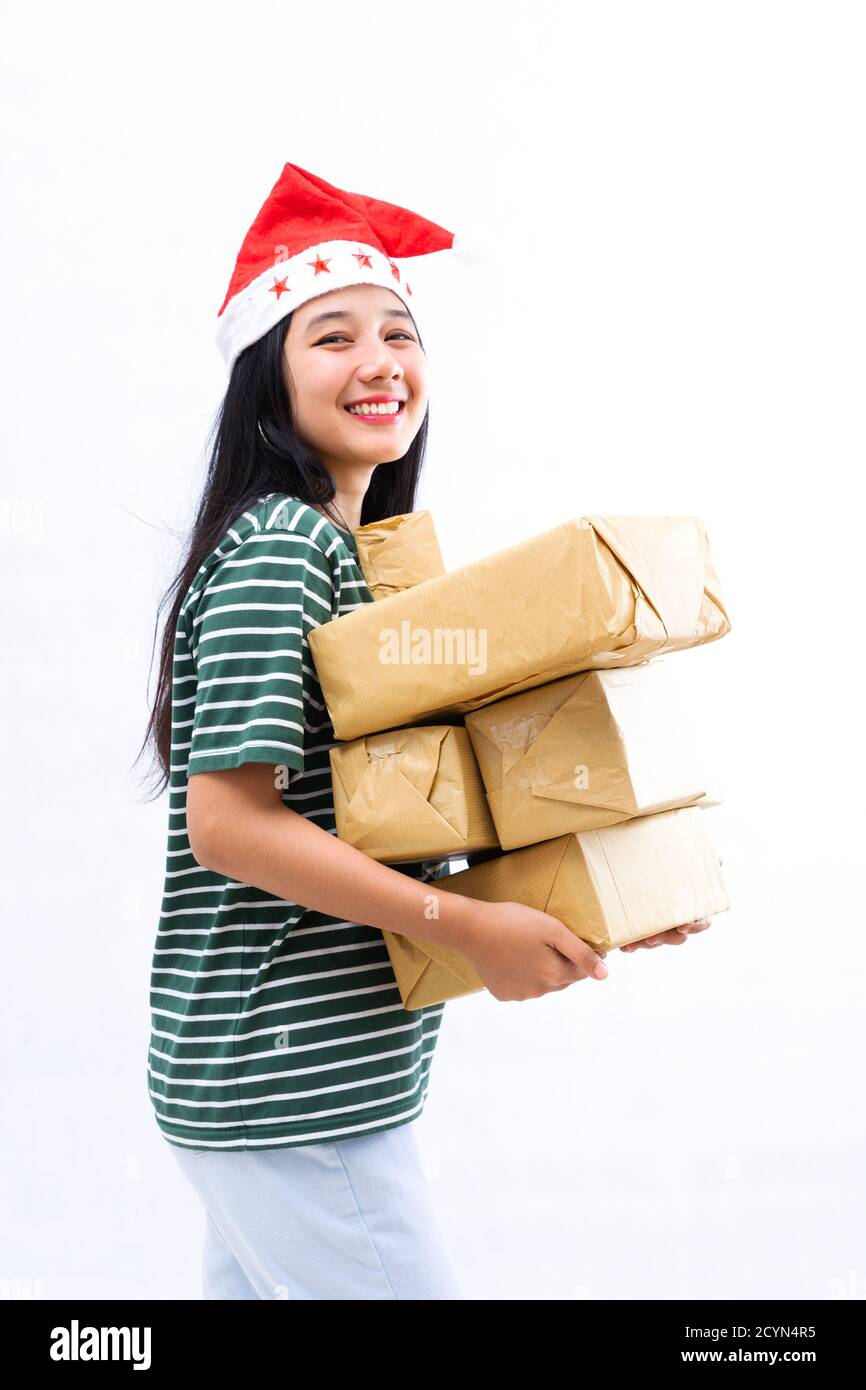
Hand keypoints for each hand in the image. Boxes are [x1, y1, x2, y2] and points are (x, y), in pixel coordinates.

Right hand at [457, 897, 608, 1000]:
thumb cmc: (513, 922)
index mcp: (555, 975)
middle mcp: (539, 991)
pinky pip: (521, 986)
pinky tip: (511, 957)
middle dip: (559, 962)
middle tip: (544, 939)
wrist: (471, 929)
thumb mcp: (552, 930)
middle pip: (562, 978)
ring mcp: (519, 995)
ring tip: (525, 946)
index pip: (581, 970)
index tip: (569, 938)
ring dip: (540, 970)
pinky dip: (521, 975)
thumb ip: (580, 952)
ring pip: (542, 984)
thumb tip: (604, 974)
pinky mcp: (503, 994)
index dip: (580, 954)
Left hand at [619, 856, 722, 952]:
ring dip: (646, 943)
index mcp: (695, 909)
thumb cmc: (676, 865)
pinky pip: (641, 941)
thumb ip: (704, 864)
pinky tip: (625, 947)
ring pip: (658, 941)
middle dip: (665, 938)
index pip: (702, 923)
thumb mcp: (687, 861)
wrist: (652, 864)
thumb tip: (721, 860)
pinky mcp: (646, 929)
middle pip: (678, 937)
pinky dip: (633, 944)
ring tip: (633, 943)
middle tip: (653, 938)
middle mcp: (680, 921)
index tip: (683, 925)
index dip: (695, 927)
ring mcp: (663, 927)